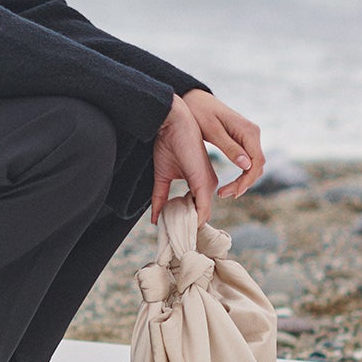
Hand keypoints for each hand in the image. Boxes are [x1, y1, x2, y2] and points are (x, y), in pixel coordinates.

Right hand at [150, 95, 219, 225]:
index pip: (196, 210)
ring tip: (173, 236)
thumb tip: (153, 218)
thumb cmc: (168, 144)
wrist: (172, 123)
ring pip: (201, 215)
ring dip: (188, 226)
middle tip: (171, 238)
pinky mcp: (203, 183)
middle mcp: (208, 185)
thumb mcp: (162, 176)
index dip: (184, 222)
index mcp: (201, 183)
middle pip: (199, 216)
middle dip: (186, 228)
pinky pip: (202, 209)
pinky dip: (193, 221)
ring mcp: (208, 185)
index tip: (171, 232)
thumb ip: (160, 197)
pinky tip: (181, 228)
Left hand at [181, 89, 264, 202]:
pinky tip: (229, 183)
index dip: (247, 180)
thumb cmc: (199, 112)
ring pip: (254, 165)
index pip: (257, 162)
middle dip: (244, 183)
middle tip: (225, 195)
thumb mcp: (212, 130)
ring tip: (225, 192)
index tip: (232, 192)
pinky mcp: (242, 139)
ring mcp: (249, 136)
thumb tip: (247, 165)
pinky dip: (241, 173)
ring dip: (243, 180)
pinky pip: (247, 160)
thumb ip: (229, 147)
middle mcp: (253, 133)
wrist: (193, 98)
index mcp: (248, 131)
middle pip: (257, 165)